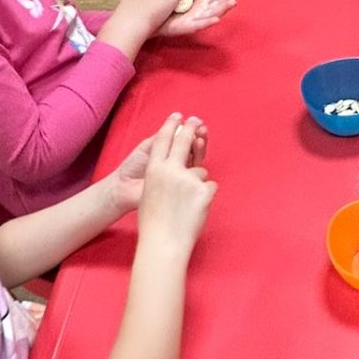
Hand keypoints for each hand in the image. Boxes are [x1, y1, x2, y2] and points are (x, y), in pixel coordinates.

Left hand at [107, 115, 209, 219]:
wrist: (124, 186)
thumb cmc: (133, 167)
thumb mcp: (148, 146)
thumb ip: (163, 136)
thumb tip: (179, 121)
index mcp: (170, 151)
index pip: (185, 139)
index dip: (191, 130)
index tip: (195, 121)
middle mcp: (178, 162)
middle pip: (195, 148)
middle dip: (200, 137)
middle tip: (202, 129)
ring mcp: (181, 174)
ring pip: (197, 159)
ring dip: (200, 147)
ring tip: (200, 139)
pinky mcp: (183, 186)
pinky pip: (195, 174)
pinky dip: (197, 161)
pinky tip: (195, 150)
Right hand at [136, 113, 215, 254]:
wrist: (163, 242)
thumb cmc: (154, 223)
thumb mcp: (149, 193)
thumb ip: (162, 176)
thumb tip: (176, 166)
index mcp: (153, 170)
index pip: (162, 140)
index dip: (171, 126)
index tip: (178, 116)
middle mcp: (170, 170)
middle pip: (183, 141)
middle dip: (191, 129)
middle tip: (197, 121)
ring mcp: (188, 179)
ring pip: (201, 172)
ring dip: (198, 185)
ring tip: (186, 205)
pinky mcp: (203, 190)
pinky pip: (210, 187)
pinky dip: (205, 198)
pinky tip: (194, 211)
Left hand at [159, 0, 241, 38]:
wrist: (150, 20)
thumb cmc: (166, 8)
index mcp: (199, 4)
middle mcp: (199, 12)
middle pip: (218, 5)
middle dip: (229, 0)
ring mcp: (193, 20)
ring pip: (211, 14)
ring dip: (223, 9)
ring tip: (232, 3)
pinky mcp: (186, 27)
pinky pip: (199, 25)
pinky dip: (207, 22)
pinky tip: (216, 19)